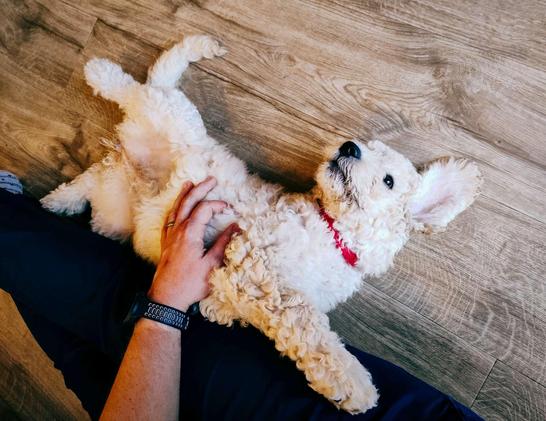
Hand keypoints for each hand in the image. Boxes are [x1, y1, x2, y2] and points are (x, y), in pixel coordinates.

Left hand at [148, 177, 239, 311]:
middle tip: (211, 180)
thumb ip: (223, 243)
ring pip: (176, 209)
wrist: (166, 298)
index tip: (231, 209)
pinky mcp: (165, 244)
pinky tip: (175, 208)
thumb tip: (236, 227)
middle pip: (188, 203)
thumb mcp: (212, 264)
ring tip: (189, 183)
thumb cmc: (191, 284)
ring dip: (184, 195)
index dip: (218, 205)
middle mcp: (178, 230)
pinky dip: (174, 209)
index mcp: (190, 233)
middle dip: (200, 189)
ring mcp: (169, 236)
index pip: (205, 210)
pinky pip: (168, 220)